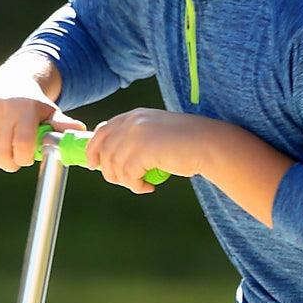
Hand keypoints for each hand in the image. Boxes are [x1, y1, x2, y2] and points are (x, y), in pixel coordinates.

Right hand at [0, 68, 84, 171]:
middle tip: (13, 162)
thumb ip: (62, 124)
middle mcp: (2, 107)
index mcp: (25, 108)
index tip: (26, 158)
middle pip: (2, 152)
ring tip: (2, 155)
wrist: (9, 79)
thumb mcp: (49, 111)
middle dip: (9, 164)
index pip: (21, 145)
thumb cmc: (32, 103)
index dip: (23, 158)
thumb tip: (80, 129)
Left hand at [85, 108, 208, 193]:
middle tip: (123, 181)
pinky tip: (149, 187)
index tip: (94, 165)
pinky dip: (136, 186)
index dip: (94, 150)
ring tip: (141, 184)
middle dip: (108, 170)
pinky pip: (127, 176)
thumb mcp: (156, 134)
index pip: (102, 131)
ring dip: (126, 181)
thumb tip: (112, 159)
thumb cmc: (186, 143)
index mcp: (134, 116)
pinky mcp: (142, 151)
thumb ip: (135, 139)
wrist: (208, 144)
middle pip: (103, 150)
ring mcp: (135, 135)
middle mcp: (131, 122)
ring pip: (113, 166)